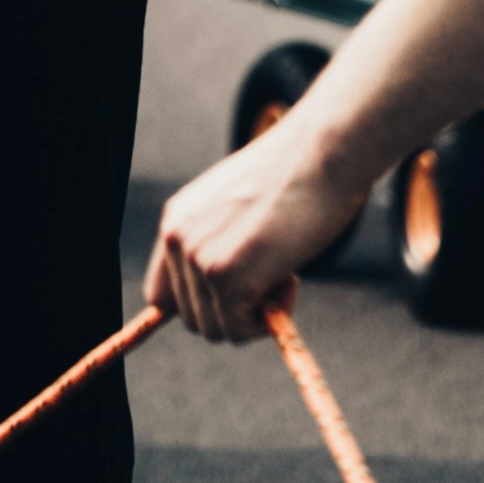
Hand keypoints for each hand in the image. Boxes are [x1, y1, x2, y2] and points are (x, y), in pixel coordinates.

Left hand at [149, 112, 362, 342]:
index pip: (160, 297)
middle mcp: (177, 238)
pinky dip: (270, 319)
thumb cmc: (293, 176)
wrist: (323, 151)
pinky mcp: (225, 278)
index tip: (231, 305)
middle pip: (193, 319)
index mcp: (177, 219)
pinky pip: (240, 331)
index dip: (197, 308)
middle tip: (271, 275)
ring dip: (254, 314)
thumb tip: (212, 291)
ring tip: (283, 268)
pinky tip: (290, 277)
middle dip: (233, 311)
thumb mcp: (237, 205)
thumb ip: (216, 241)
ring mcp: (198, 258)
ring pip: (217, 330)